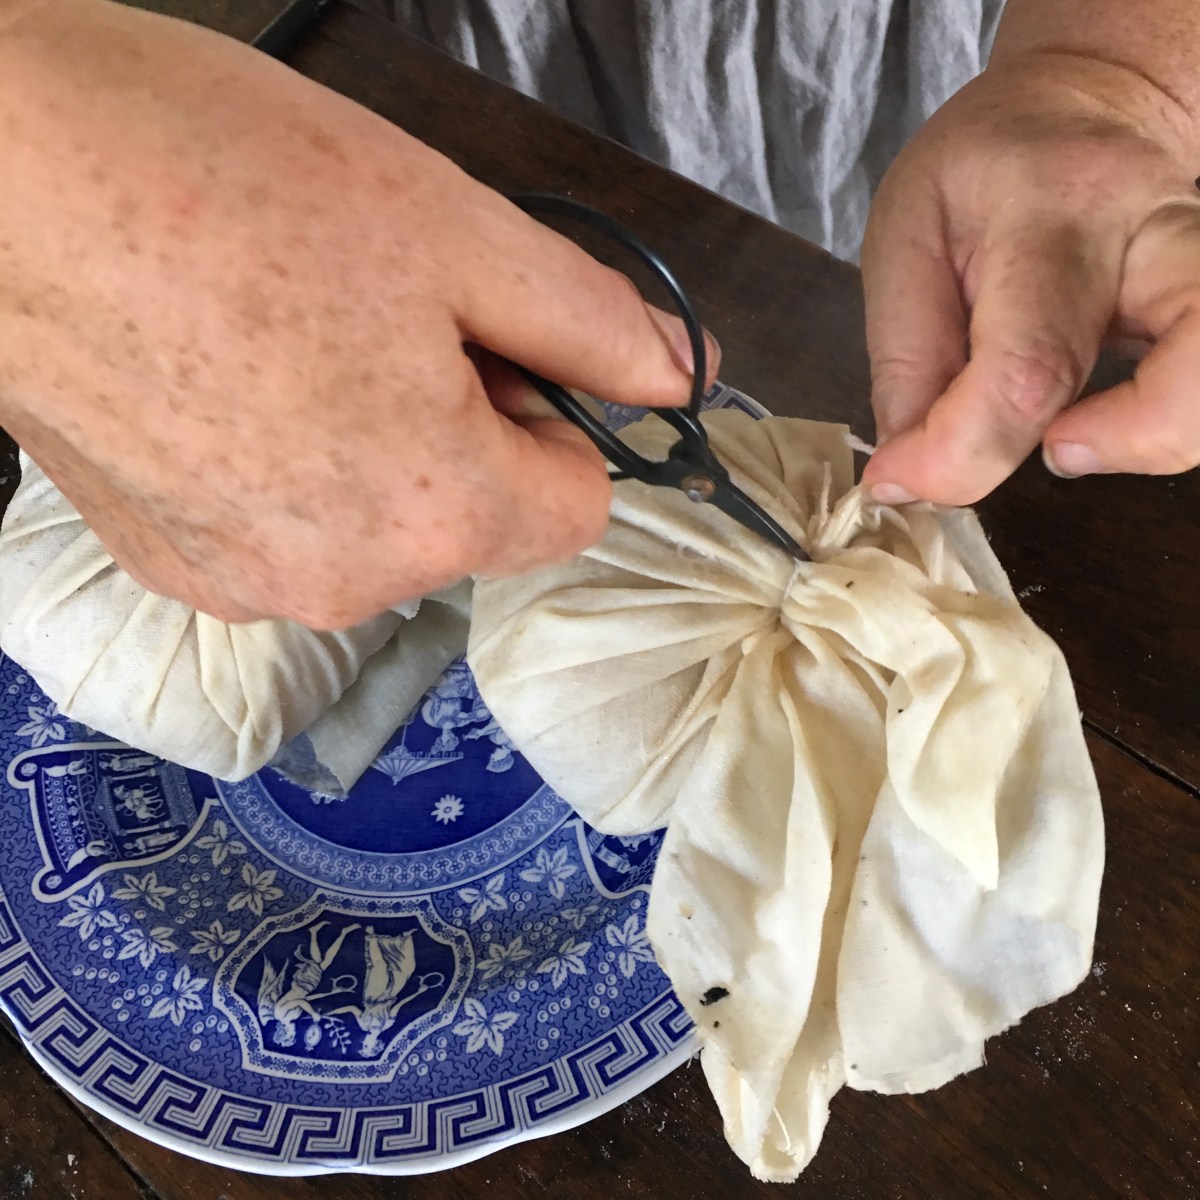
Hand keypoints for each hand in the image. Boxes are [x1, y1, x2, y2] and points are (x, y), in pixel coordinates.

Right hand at [0, 0, 713, 626]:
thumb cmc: (215, 183)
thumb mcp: (454, 228)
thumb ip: (593, 323)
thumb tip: (683, 374)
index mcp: (438, 511)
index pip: (579, 509)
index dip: (558, 418)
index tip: (496, 343)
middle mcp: (350, 582)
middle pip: (476, 521)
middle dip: (465, 429)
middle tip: (377, 310)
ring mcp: (249, 585)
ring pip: (383, 530)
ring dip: (374, 446)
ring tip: (287, 335)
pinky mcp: (175, 565)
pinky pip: (290, 533)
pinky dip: (287, 469)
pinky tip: (224, 378)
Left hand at [860, 52, 1199, 505]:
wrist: (1086, 102)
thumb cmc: (979, 174)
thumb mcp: (904, 239)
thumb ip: (906, 365)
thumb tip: (911, 478)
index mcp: (1055, 212)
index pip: (1028, 368)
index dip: (959, 454)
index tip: (902, 478)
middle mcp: (1160, 237)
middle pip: (1197, 365)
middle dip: (1128, 442)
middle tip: (1052, 447)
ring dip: (1157, 440)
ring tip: (1074, 436)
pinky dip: (1161, 428)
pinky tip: (1104, 422)